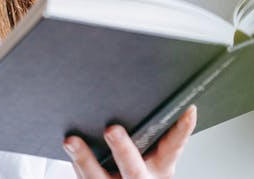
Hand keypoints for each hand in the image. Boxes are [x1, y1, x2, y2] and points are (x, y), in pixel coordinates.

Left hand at [63, 106, 196, 178]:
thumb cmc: (137, 167)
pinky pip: (82, 175)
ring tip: (71, 140)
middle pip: (133, 170)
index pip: (174, 147)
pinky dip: (74, 160)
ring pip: (97, 178)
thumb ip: (152, 124)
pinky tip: (66, 142)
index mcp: (159, 166)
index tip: (187, 109)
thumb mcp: (154, 152)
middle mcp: (139, 178)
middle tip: (112, 129)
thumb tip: (154, 84)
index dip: (182, 129)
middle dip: (123, 150)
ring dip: (84, 159)